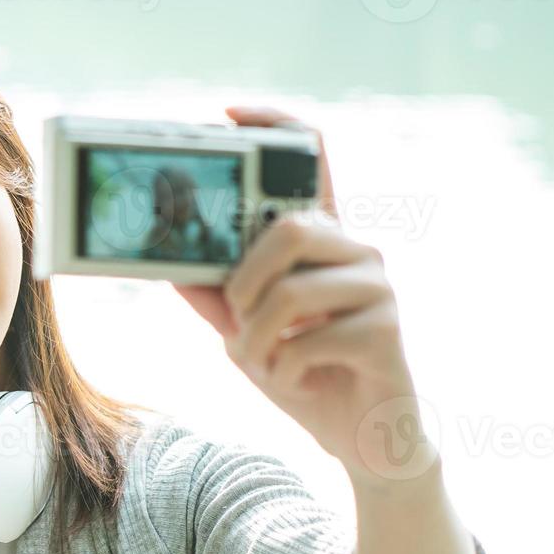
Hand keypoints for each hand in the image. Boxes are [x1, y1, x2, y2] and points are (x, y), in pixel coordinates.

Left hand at [173, 105, 425, 477]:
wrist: (362, 440)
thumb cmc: (304, 373)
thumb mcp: (245, 331)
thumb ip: (214, 294)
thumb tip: (166, 261)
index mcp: (323, 240)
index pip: (313, 160)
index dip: (278, 125)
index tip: (230, 113)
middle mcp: (358, 250)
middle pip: (290, 227)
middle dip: (244, 280)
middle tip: (236, 319)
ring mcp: (378, 287)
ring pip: (290, 291)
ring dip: (255, 339)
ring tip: (263, 362)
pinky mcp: (387, 331)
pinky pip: (306, 341)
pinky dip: (282, 371)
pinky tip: (301, 381)